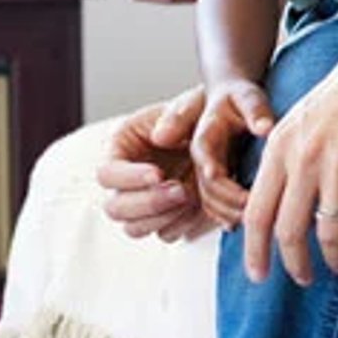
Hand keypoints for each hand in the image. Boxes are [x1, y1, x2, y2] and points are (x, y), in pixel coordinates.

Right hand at [98, 86, 213, 241]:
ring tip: (192, 196)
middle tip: (181, 190)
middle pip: (116, 208)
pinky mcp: (167, 215)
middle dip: (149, 203)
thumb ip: (177, 115)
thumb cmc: (205, 112)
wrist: (230, 133)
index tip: (158, 174)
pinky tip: (200, 205)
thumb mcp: (194, 104)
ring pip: (135, 227)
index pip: (107, 173)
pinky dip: (182, 224)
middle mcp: (126, 179)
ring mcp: (145, 200)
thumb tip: (159, 137)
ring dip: (163, 218)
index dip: (128, 178)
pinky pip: (165, 233)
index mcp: (121, 147)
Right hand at [190, 78, 274, 230]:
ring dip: (227, 214)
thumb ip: (255, 110)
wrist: (229, 97)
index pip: (208, 165)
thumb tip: (265, 128)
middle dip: (229, 204)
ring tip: (253, 221)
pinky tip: (240, 223)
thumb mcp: (248, 96)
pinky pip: (211, 205)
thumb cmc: (239, 96)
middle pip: (206, 190)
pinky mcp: (211, 180)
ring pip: (206, 202)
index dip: (223, 184)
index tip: (244, 198)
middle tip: (256, 211)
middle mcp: (200, 159)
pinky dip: (224, 215)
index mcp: (204, 138)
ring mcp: (203, 171)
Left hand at [240, 16, 337, 285]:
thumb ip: (283, 158)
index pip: (256, 214)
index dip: (255, 251)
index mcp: (280, 148)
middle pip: (288, 232)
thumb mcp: (300, 119)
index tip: (259, 274)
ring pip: (328, 233)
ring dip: (333, 259)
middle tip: (303, 278)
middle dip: (294, 265)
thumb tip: (271, 201)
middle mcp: (305, 159)